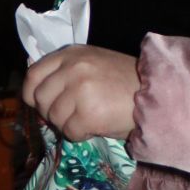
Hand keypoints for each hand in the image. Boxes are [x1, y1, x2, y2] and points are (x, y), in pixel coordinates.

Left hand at [23, 45, 139, 141]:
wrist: (156, 94)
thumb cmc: (124, 82)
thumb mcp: (92, 64)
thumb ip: (65, 72)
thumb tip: (37, 94)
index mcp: (71, 54)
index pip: (33, 75)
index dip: (32, 94)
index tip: (42, 104)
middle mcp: (73, 69)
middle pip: (40, 99)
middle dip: (51, 112)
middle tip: (71, 115)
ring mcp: (79, 90)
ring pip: (54, 118)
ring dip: (68, 124)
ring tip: (89, 118)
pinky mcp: (88, 114)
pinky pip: (70, 132)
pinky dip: (81, 135)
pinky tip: (96, 126)